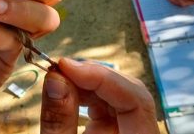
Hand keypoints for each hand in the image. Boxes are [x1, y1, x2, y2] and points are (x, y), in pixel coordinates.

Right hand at [40, 58, 159, 133]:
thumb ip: (58, 119)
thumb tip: (54, 77)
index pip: (135, 99)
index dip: (101, 77)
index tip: (66, 66)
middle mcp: (139, 132)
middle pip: (126, 90)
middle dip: (91, 75)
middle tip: (59, 69)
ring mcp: (128, 128)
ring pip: (115, 92)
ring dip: (84, 81)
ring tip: (57, 78)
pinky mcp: (115, 126)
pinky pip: (104, 101)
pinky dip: (83, 92)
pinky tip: (65, 89)